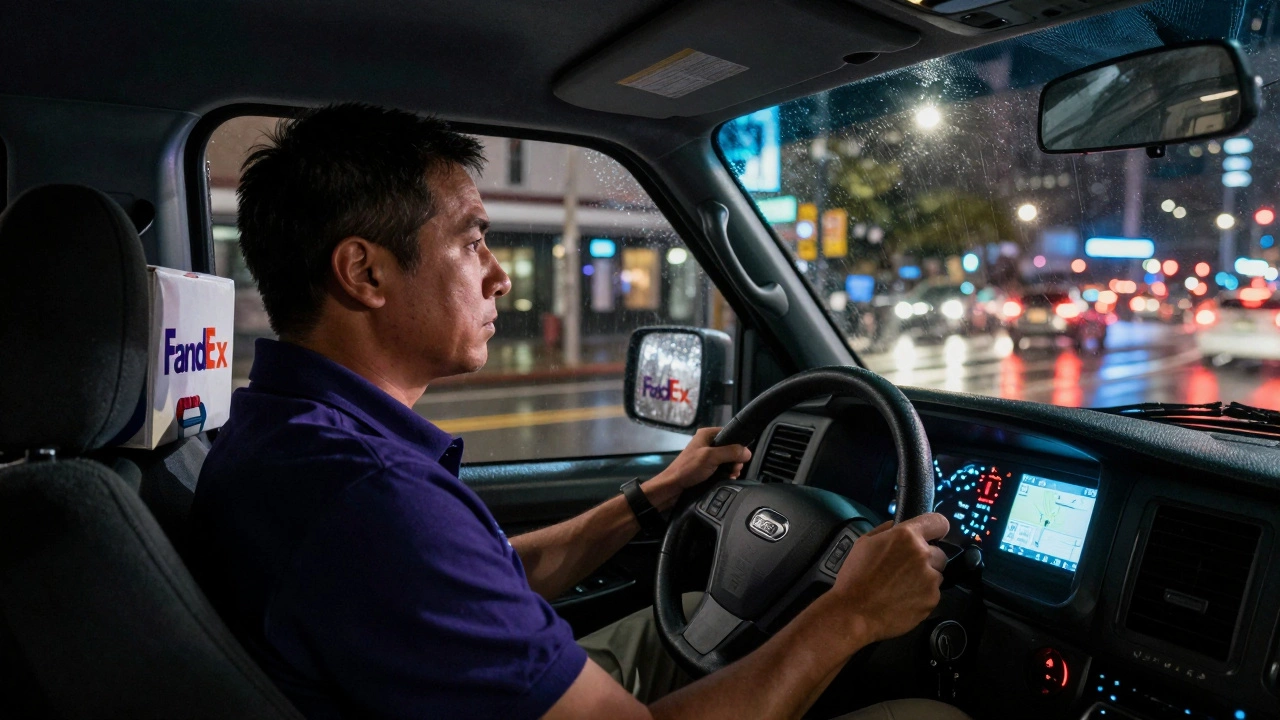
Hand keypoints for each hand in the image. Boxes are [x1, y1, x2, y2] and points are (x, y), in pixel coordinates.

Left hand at [645, 427, 750, 509]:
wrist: (673, 486)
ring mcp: (707, 456)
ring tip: (732, 475)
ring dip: (732, 468)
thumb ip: (730, 452)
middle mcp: (708, 443)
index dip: (738, 444)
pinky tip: (728, 478)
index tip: (742, 456)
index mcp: (707, 434)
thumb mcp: (711, 457)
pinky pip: (722, 468)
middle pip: (731, 448)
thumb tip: (748, 452)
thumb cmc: (688, 468)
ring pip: (727, 459)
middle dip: (736, 460)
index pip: (730, 434)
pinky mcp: (707, 467)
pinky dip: (727, 473)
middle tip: (735, 469)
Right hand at [831, 513, 948, 643]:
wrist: (854, 612)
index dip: (936, 529)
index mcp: (906, 536)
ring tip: (902, 587)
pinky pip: (933, 594)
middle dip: (927, 559)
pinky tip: (904, 600)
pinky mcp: (933, 600)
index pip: (939, 522)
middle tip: (906, 569)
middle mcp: (923, 554)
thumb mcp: (863, 543)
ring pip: (936, 574)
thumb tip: (897, 526)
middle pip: (939, 553)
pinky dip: (922, 596)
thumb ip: (885, 530)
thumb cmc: (855, 576)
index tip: (931, 536)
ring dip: (925, 578)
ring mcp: (930, 579)